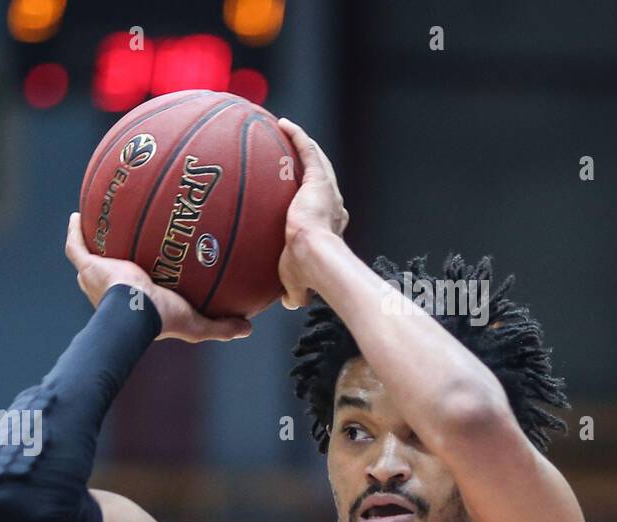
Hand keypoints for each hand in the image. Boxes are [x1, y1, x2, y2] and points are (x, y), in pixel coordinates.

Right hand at [64, 213, 251, 342]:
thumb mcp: (195, 323)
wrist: (134, 314)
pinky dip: (75, 231)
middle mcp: (111, 290)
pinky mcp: (89, 266)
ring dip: (92, 242)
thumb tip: (247, 328)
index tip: (145, 269)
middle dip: (111, 259)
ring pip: (90, 257)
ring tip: (98, 221)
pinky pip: (76, 246)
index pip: (133, 291)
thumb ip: (220, 325)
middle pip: (108, 272)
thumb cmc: (161, 320)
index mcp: (133, 303)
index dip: (136, 280)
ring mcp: (97, 277)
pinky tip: (77, 214)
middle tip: (123, 240)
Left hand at [276, 118, 348, 309]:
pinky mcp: (319, 179)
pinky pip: (307, 149)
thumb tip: (289, 302)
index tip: (300, 197)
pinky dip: (297, 135)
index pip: (323, 206)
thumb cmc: (306, 273)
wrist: (314, 259)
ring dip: (303, 143)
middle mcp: (333, 203)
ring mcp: (327, 189)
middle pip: (321, 178)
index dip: (314, 199)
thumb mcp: (297, 283)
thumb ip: (294, 290)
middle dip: (310, 166)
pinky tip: (282, 123)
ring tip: (285, 130)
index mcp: (330, 224)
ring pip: (316, 159)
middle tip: (293, 156)